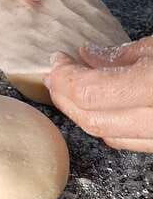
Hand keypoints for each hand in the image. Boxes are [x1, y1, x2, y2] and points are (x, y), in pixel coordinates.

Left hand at [45, 37, 152, 152]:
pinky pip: (129, 143)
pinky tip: (102, 108)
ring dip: (83, 114)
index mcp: (151, 88)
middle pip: (91, 119)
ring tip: (73, 90)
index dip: (65, 77)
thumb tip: (87, 56)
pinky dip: (109, 126)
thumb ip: (120, 55)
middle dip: (66, 97)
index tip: (57, 61)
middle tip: (56, 77)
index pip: (88, 92)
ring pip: (107, 135)